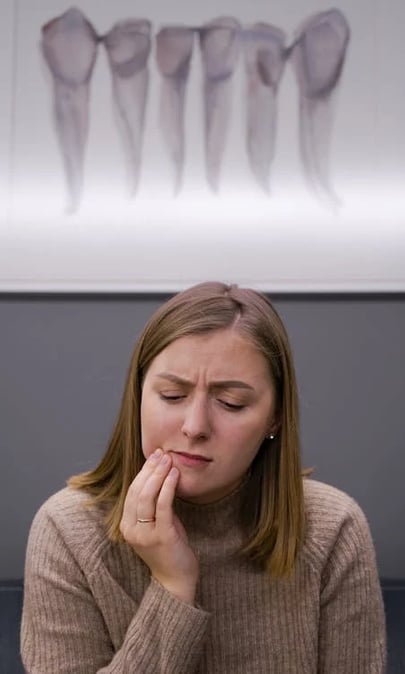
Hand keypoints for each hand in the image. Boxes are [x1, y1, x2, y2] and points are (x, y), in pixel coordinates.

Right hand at [120, 449, 198, 603]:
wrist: (176, 580)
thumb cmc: (169, 549)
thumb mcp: (157, 523)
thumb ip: (154, 504)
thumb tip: (160, 475)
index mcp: (126, 525)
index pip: (132, 492)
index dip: (142, 471)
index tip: (154, 456)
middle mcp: (131, 530)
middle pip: (137, 491)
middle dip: (150, 469)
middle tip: (161, 454)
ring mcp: (145, 534)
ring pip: (147, 497)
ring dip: (158, 475)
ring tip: (168, 460)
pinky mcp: (161, 536)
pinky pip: (163, 506)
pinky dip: (168, 488)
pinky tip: (174, 475)